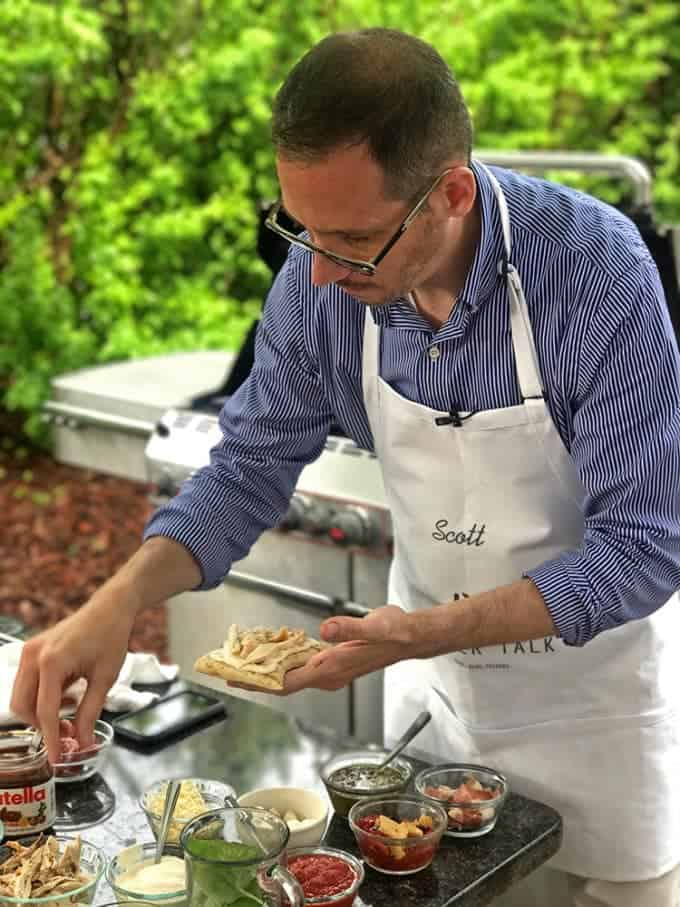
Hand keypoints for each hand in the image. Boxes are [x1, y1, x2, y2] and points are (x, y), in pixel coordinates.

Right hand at [10, 595, 135, 763]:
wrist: (109, 608)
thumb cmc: (110, 638)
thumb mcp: (105, 678)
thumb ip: (90, 712)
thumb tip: (83, 744)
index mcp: (52, 663)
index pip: (45, 712)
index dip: (51, 739)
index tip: (57, 759)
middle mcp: (33, 656)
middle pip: (23, 706)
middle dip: (42, 725)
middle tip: (68, 733)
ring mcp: (29, 651)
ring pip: (21, 696)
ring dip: (41, 711)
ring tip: (72, 710)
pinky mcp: (31, 650)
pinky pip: (27, 683)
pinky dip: (42, 696)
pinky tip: (68, 694)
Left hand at [228, 606, 415, 695]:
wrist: (410, 638)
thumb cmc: (394, 633)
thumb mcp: (375, 626)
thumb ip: (349, 628)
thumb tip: (325, 630)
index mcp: (332, 668)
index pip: (288, 682)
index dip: (260, 683)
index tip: (235, 679)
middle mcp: (328, 674)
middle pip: (283, 683)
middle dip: (255, 678)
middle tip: (227, 668)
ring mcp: (329, 670)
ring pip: (290, 676)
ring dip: (266, 671)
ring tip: (241, 661)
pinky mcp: (331, 661)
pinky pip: (299, 666)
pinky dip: (281, 661)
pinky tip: (270, 651)